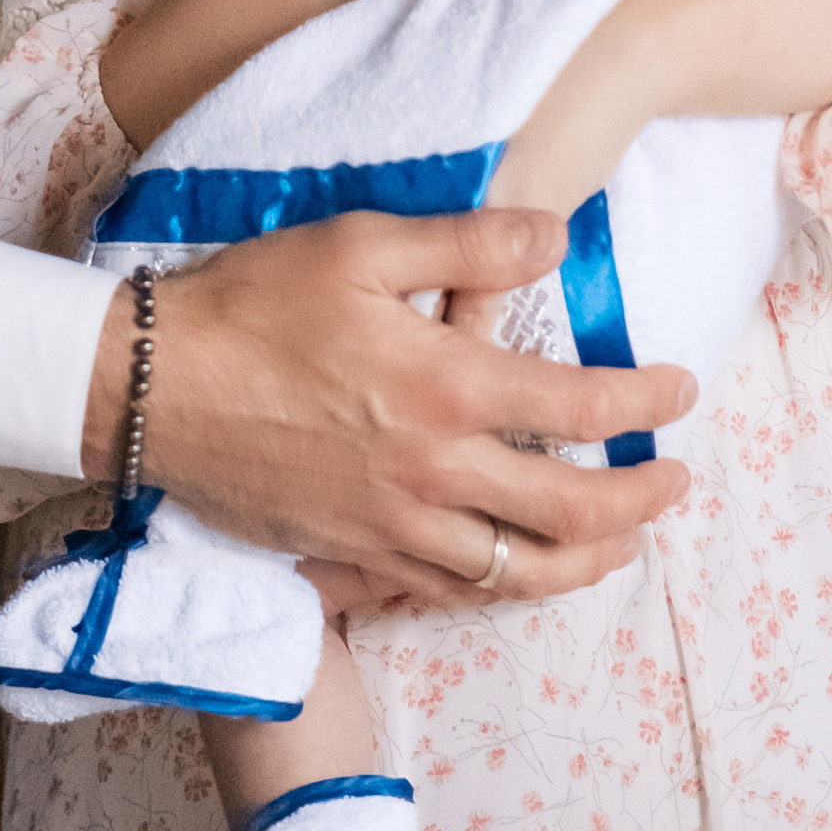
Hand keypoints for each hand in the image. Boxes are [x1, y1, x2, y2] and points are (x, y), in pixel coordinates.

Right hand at [81, 207, 693, 599]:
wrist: (151, 388)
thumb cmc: (254, 305)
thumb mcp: (362, 245)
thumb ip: (469, 244)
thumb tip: (557, 238)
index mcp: (445, 388)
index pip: (580, 408)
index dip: (645, 404)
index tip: (681, 394)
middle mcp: (433, 472)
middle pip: (570, 513)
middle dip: (640, 502)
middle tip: (677, 482)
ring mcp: (394, 527)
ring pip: (519, 572)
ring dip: (588, 562)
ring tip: (624, 544)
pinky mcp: (354, 557)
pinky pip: (451, 593)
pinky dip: (504, 588)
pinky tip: (521, 572)